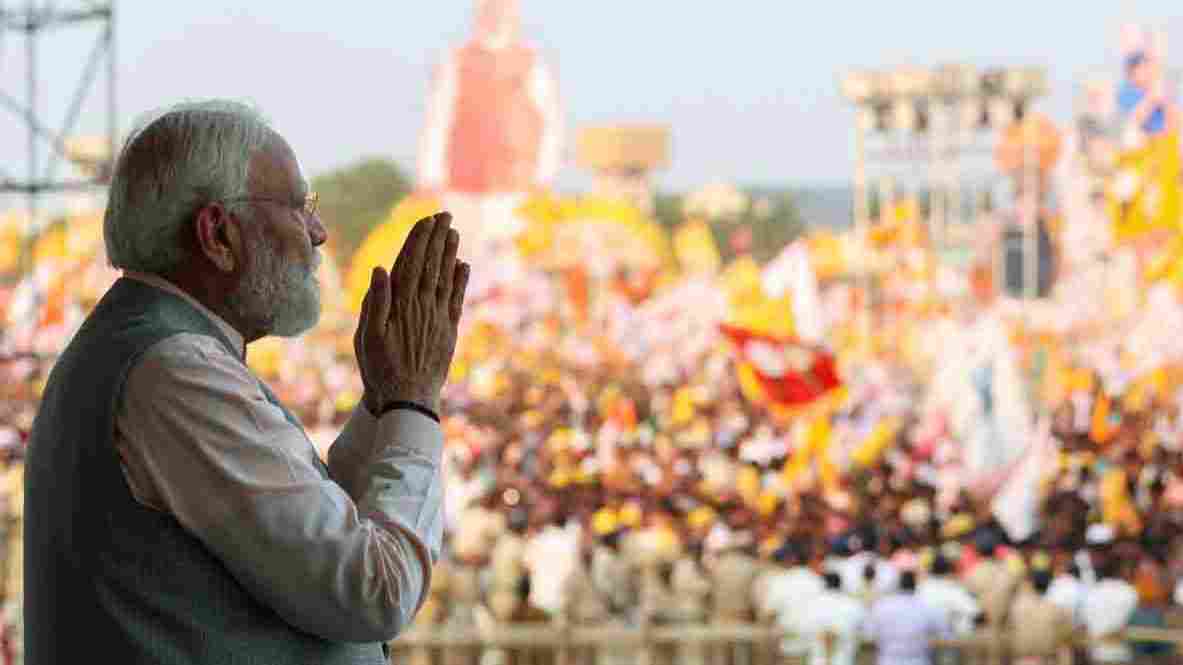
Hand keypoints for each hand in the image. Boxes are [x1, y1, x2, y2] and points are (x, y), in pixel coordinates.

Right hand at [355, 212, 469, 416]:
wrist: (408, 400)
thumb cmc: (380, 369)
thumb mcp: (367, 336)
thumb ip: (375, 302)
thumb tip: (380, 269)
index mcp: (401, 305)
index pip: (411, 263)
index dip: (419, 240)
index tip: (425, 220)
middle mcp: (423, 307)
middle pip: (432, 265)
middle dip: (438, 238)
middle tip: (445, 215)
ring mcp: (439, 318)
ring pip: (446, 278)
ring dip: (450, 253)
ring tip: (454, 232)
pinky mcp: (449, 331)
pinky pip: (457, 300)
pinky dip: (461, 281)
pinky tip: (464, 265)